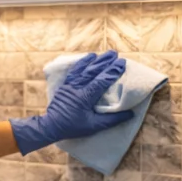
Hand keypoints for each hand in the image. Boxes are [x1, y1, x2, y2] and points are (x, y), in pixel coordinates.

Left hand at [10, 51, 134, 154]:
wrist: (50, 126)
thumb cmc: (73, 127)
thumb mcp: (94, 126)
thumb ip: (112, 120)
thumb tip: (131, 113)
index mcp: (85, 97)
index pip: (102, 80)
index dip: (113, 71)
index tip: (122, 63)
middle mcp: (77, 88)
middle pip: (92, 71)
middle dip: (104, 61)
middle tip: (115, 54)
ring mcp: (69, 85)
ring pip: (83, 69)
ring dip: (94, 60)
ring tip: (103, 54)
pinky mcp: (64, 85)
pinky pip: (74, 71)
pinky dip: (81, 63)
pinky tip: (87, 58)